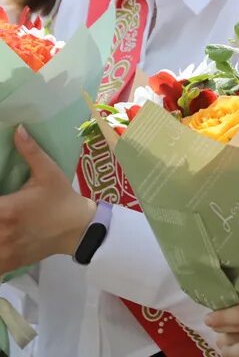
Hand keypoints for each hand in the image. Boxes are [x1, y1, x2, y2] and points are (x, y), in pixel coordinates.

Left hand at [0, 126, 93, 272]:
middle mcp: (2, 232)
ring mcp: (4, 250)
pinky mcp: (7, 262)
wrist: (79, 229)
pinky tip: (1, 240)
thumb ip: (30, 151)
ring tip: (0, 224)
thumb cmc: (62, 198)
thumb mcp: (48, 173)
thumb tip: (17, 129)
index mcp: (6, 209)